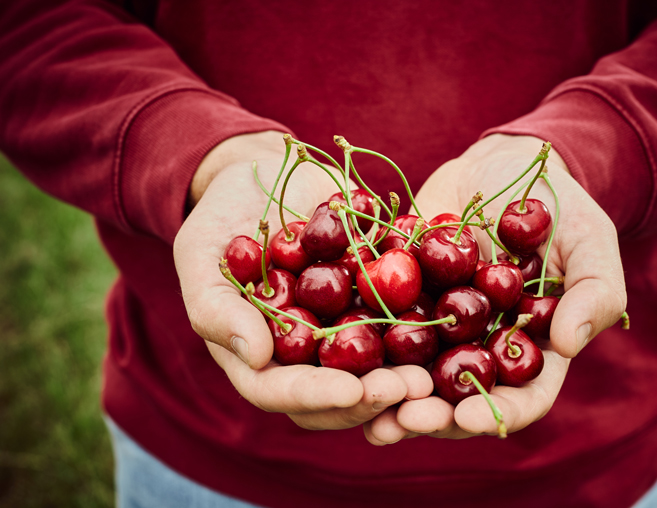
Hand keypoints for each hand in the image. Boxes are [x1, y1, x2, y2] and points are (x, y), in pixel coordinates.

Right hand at [174, 131, 431, 430]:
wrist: (263, 173)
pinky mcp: (375, 299)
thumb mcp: (202, 256)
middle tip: (409, 388)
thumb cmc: (221, 217)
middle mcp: (306, 353)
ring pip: (376, 368)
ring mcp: (343, 328)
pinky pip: (403, 320)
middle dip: (374, 396)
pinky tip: (451, 327)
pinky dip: (427, 330)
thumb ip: (215, 307)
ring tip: (433, 375)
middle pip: (340, 393)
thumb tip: (255, 356)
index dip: (318, 396)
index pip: (285, 392)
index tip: (351, 391)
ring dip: (405, 377)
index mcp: (260, 355)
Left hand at [364, 134, 626, 442]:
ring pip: (413, 373)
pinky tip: (333, 357)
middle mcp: (481, 348)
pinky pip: (378, 326)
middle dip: (431, 415)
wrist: (500, 166)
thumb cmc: (557, 205)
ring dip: (389, 395)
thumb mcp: (589, 240)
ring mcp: (438, 328)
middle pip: (457, 398)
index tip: (466, 418)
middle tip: (404, 419)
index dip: (494, 414)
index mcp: (530, 348)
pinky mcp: (401, 299)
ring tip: (365, 406)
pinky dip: (359, 343)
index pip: (519, 398)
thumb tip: (569, 344)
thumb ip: (594, 291)